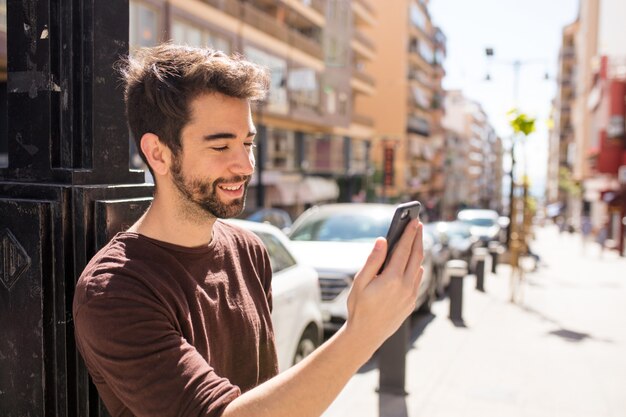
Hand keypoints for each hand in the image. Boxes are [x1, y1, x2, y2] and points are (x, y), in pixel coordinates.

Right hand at [345, 220, 423, 349]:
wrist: (367, 335)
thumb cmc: (359, 307)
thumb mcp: (360, 282)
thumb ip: (372, 260)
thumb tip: (382, 241)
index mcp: (391, 279)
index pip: (404, 250)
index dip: (409, 234)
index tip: (414, 221)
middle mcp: (405, 286)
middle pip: (416, 256)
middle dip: (418, 238)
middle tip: (418, 224)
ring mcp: (411, 295)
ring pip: (418, 268)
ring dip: (418, 252)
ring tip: (416, 240)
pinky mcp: (411, 302)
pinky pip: (417, 280)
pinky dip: (416, 267)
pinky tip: (413, 262)